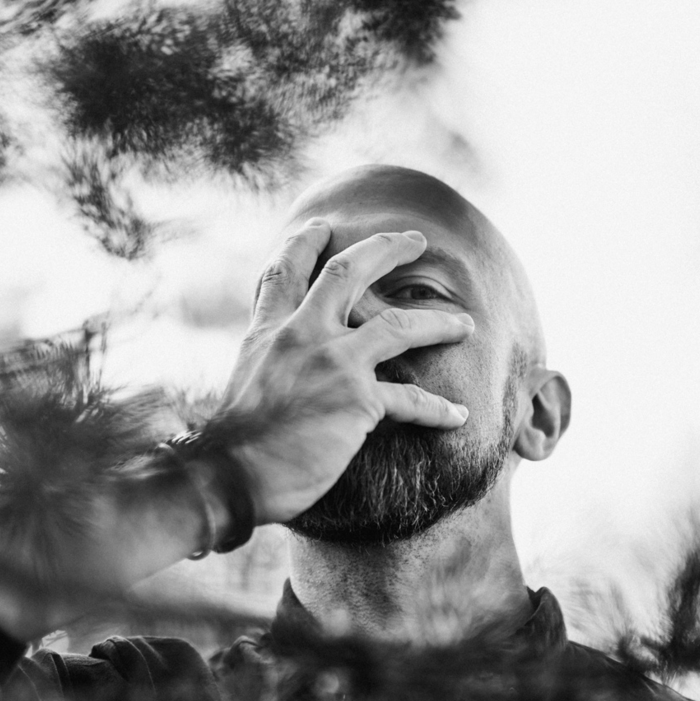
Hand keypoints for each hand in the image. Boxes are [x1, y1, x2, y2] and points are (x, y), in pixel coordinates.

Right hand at [216, 219, 474, 524]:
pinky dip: (439, 408)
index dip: (303, 244)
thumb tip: (277, 369)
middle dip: (386, 249)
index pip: (284, 273)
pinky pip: (411, 399)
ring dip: (438, 322)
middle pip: (348, 272)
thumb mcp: (243, 384)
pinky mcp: (358, 399)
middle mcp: (302, 335)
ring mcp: (333, 362)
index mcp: (267, 332)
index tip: (322, 225)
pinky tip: (459, 415)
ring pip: (398, 324)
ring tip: (465, 323)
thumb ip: (268, 363)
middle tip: (416, 240)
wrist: (234, 475)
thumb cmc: (235, 445)